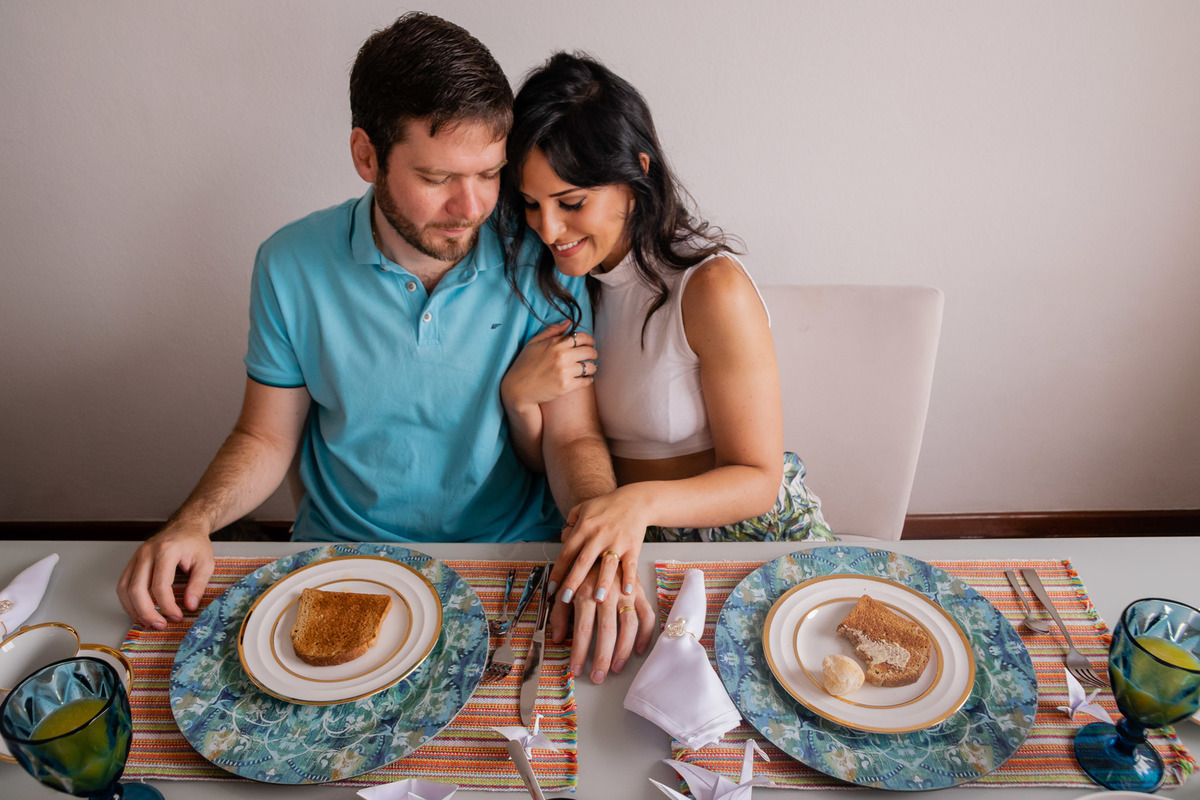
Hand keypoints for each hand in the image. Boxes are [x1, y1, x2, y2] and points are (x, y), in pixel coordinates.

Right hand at [116, 523, 213, 628]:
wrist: (185, 526)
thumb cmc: (195, 543)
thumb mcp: (206, 562)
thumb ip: (198, 584)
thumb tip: (190, 606)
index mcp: (166, 551)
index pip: (160, 585)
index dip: (167, 605)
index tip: (177, 616)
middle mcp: (146, 553)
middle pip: (137, 589)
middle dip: (147, 612)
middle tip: (160, 625)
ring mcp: (136, 557)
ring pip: (124, 589)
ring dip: (134, 610)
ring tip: (148, 623)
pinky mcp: (132, 562)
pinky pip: (123, 585)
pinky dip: (128, 602)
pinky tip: (139, 612)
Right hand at [501, 321, 597, 412]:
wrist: (518, 389)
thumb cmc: (524, 364)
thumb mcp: (534, 343)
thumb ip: (552, 331)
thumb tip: (568, 322)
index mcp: (555, 344)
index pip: (582, 337)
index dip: (589, 340)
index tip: (590, 344)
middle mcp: (562, 356)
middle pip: (589, 351)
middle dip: (593, 353)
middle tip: (592, 356)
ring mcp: (565, 372)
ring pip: (590, 367)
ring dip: (591, 367)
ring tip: (588, 368)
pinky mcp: (566, 386)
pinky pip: (586, 381)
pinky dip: (588, 380)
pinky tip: (585, 379)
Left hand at [548, 564, 654, 682]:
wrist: (603, 540)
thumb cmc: (581, 571)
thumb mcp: (564, 589)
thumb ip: (559, 614)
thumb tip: (557, 639)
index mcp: (585, 593)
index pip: (583, 629)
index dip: (580, 652)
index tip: (577, 670)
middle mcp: (607, 593)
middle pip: (606, 631)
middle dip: (602, 657)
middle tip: (598, 677)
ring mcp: (626, 592)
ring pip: (629, 625)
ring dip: (623, 649)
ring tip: (616, 668)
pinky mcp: (639, 591)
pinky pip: (647, 615)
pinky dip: (646, 634)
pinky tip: (638, 650)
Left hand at [549, 484, 647, 607]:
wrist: (636, 500)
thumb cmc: (607, 506)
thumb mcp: (583, 508)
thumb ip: (570, 523)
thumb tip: (562, 540)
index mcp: (584, 527)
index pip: (567, 552)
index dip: (558, 571)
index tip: (551, 588)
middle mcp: (599, 536)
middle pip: (583, 561)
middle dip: (573, 581)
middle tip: (565, 598)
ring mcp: (617, 542)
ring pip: (608, 565)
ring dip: (602, 583)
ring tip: (596, 599)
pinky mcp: (633, 547)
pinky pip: (630, 565)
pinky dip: (629, 578)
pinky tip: (626, 592)